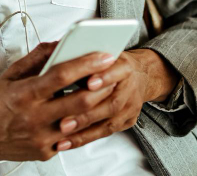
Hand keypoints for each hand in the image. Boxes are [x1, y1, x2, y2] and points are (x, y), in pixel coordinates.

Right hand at [0, 42, 121, 175]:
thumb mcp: (10, 75)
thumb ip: (37, 58)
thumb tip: (60, 43)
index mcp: (25, 93)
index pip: (62, 75)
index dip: (86, 63)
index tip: (104, 54)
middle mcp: (34, 117)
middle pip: (79, 101)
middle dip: (101, 85)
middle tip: (113, 73)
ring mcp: (42, 137)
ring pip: (80, 121)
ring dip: (96, 105)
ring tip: (104, 90)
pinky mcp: (46, 151)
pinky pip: (71, 136)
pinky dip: (80, 123)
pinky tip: (84, 112)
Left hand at [53, 48, 179, 151]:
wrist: (140, 75)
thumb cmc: (112, 63)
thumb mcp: (101, 52)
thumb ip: (83, 58)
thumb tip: (57, 57)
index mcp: (124, 67)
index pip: (116, 72)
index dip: (103, 78)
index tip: (88, 82)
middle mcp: (130, 88)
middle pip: (111, 104)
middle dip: (86, 114)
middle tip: (64, 122)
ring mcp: (130, 107)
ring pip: (108, 123)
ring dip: (83, 131)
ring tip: (61, 134)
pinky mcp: (126, 122)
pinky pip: (104, 133)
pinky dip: (84, 138)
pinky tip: (66, 143)